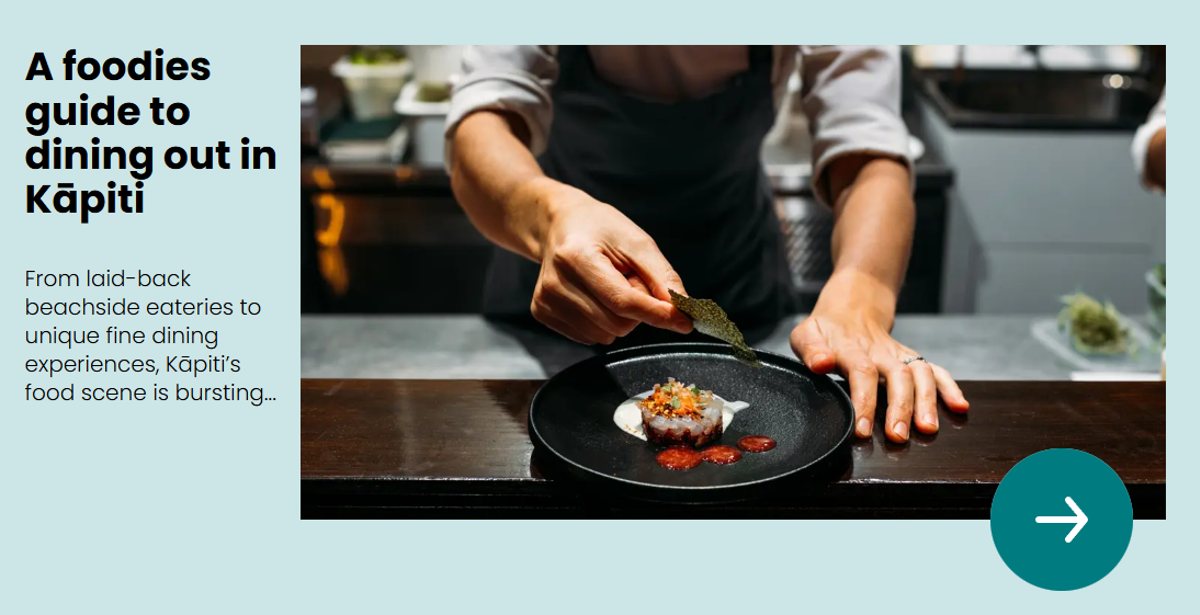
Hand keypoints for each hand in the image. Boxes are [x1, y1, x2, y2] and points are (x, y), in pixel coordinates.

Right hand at [530, 185, 692, 344]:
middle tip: (629, 280)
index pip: (623, 300)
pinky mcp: (542, 313)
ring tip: (609, 285)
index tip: (684, 322)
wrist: (559, 224)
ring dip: (619, 316)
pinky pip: (590, 337)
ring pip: (605, 335)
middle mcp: (555, 282)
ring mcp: (546, 301)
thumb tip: (682, 311)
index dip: (656, 313)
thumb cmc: (600, 229)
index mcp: (577, 256)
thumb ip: (662, 277)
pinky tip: (594, 296)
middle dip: (636, 309)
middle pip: (617, 323)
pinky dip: (602, 322)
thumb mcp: (637, 242)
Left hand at [790, 271, 969, 442]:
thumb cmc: (825, 330)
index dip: (864, 401)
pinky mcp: (911, 359)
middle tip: (898, 436)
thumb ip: (810, 349)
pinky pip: (935, 370)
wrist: (850, 307)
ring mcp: (899, 355)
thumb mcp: (806, 334)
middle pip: (898, 375)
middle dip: (901, 407)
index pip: (862, 372)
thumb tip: (821, 364)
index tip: (861, 429)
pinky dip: (950, 387)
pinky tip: (959, 407)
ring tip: (927, 428)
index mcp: (852, 349)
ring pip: (920, 373)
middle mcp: (880, 352)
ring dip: (927, 401)